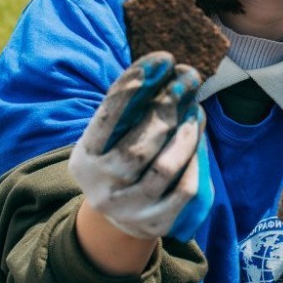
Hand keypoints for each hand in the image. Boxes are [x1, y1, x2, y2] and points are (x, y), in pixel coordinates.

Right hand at [68, 52, 212, 240]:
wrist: (120, 216)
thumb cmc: (120, 158)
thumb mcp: (113, 134)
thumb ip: (133, 107)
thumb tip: (170, 70)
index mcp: (85, 158)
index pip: (108, 119)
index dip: (134, 87)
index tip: (162, 59)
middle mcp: (101, 187)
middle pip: (139, 146)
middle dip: (167, 107)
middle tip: (187, 79)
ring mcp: (129, 209)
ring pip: (164, 168)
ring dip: (186, 134)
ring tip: (195, 110)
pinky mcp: (155, 223)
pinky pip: (184, 189)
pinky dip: (195, 160)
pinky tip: (197, 139)